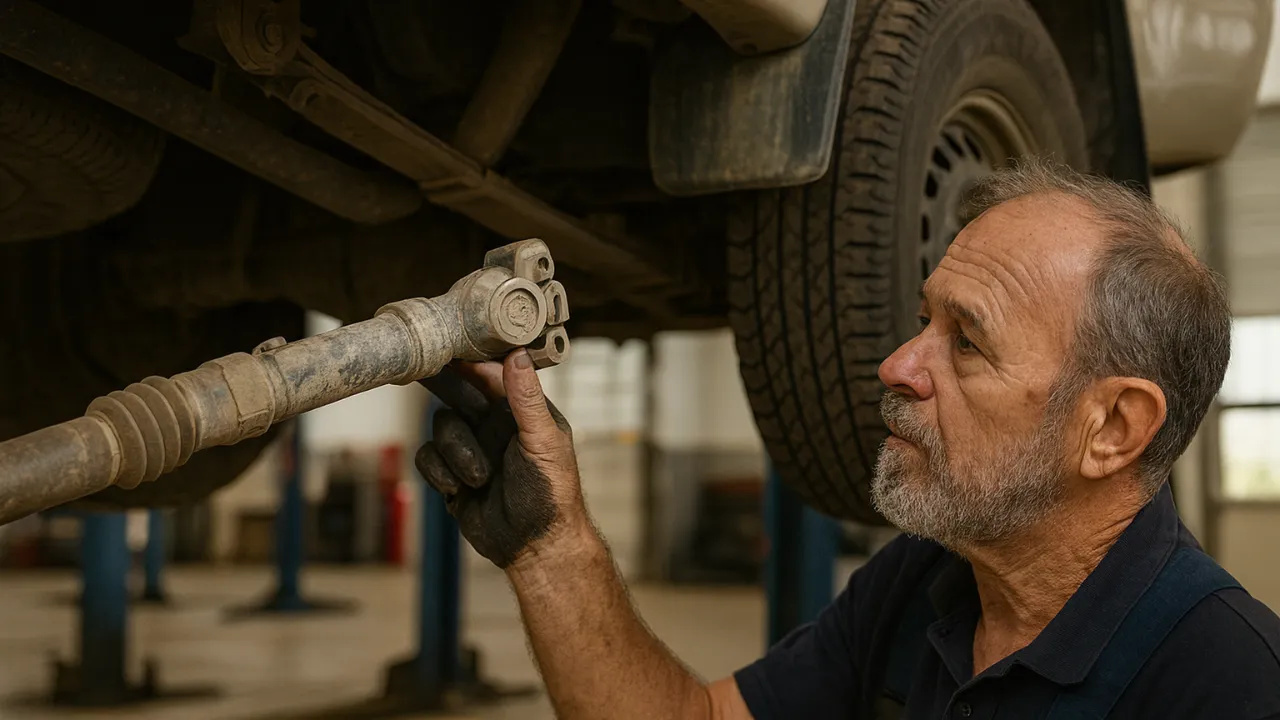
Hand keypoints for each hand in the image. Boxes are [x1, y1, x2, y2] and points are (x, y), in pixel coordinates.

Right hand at [415, 350, 586, 567]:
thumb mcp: (544, 443)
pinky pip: (428, 457)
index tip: (447, 347)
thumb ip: (527, 400)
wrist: (535, 547)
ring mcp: (471, 449)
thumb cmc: (552, 494)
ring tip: (479, 478)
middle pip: (458, 392)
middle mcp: (494, 425)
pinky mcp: (452, 474)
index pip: (490, 374)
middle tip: (418, 369)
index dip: (469, 361)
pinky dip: (440, 473)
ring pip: (442, 428)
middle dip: (442, 385)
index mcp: (521, 412)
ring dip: (456, 452)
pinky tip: (458, 490)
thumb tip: (516, 355)